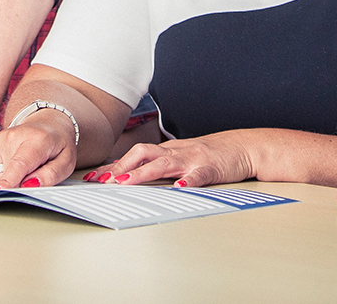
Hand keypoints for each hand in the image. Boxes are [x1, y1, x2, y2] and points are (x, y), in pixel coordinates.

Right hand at [0, 111, 76, 188]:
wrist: (48, 125)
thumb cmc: (57, 145)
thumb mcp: (66, 162)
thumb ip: (51, 175)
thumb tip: (30, 186)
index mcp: (36, 140)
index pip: (20, 163)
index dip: (10, 179)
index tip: (0, 190)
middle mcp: (13, 136)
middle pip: (6, 175)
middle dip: (17, 184)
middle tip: (33, 173)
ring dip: (7, 180)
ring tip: (23, 168)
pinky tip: (10, 167)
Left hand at [92, 132, 254, 186]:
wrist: (244, 146)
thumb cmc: (211, 153)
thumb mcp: (182, 156)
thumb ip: (160, 164)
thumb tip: (130, 175)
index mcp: (168, 150)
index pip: (134, 155)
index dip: (112, 166)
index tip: (92, 178)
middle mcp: (176, 152)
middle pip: (143, 153)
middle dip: (121, 167)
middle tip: (103, 181)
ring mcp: (193, 159)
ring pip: (164, 163)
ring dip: (143, 172)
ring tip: (127, 182)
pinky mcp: (211, 169)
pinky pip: (198, 176)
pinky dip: (188, 182)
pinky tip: (180, 189)